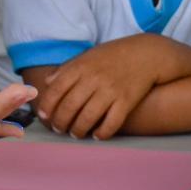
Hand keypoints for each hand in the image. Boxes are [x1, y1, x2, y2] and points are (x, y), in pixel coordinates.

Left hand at [38, 34, 171, 139]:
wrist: (146, 54)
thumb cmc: (113, 55)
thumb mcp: (87, 56)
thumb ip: (67, 69)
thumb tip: (47, 82)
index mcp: (81, 67)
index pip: (56, 89)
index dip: (47, 105)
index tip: (44, 116)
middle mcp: (94, 79)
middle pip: (70, 106)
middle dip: (60, 121)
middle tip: (58, 128)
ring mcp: (111, 90)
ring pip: (88, 117)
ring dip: (78, 130)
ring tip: (75, 134)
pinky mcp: (127, 101)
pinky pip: (112, 122)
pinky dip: (102, 132)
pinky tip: (97, 135)